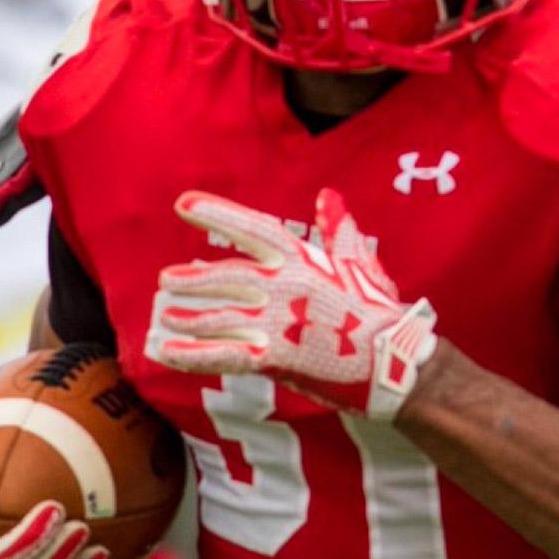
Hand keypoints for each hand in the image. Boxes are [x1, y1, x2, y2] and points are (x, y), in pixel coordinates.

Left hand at [147, 188, 438, 419]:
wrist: (395, 361)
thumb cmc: (381, 313)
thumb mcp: (362, 265)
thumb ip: (340, 231)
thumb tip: (329, 197)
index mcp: (303, 260)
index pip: (252, 229)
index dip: (217, 214)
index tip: (183, 204)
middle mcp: (284, 286)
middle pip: (226, 276)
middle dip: (194, 278)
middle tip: (167, 278)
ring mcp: (277, 321)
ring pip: (218, 316)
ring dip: (187, 315)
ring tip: (163, 314)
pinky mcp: (274, 356)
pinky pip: (222, 355)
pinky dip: (190, 354)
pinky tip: (165, 351)